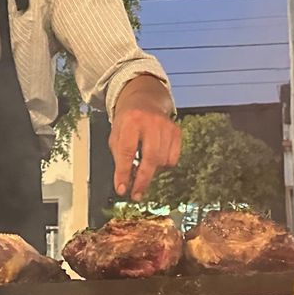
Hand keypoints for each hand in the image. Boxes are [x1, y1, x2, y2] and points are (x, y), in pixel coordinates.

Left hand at [110, 76, 181, 200]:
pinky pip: (173, 158)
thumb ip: (119, 157)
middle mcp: (151, 123)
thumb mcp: (116, 134)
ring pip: (162, 160)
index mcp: (131, 121)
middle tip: (136, 194)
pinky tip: (155, 161)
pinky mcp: (177, 132)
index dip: (124, 173)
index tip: (122, 189)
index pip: (127, 151)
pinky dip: (163, 165)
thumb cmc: (128, 120)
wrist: (145, 100)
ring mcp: (166, 127)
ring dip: (151, 172)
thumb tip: (124, 183)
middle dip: (142, 180)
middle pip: (150, 158)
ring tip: (142, 171)